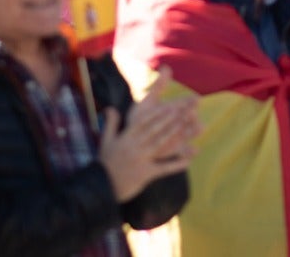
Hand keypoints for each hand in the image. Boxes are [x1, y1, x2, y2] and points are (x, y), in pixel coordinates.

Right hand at [98, 69, 199, 200]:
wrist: (101, 186)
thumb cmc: (104, 163)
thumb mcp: (106, 141)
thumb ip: (111, 124)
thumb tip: (110, 108)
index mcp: (127, 137)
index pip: (145, 121)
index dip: (158, 112)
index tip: (170, 104)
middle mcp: (135, 146)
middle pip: (156, 129)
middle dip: (171, 119)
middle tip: (185, 110)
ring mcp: (141, 159)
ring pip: (161, 144)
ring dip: (176, 135)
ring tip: (188, 128)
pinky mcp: (145, 174)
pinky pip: (163, 168)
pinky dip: (176, 165)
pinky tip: (189, 161)